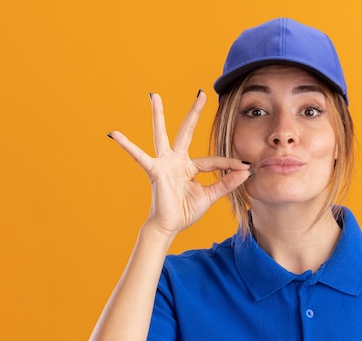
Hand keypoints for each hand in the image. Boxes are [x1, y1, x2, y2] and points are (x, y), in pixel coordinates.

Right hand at [108, 91, 250, 235]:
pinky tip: (114, 134)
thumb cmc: (185, 211)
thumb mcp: (210, 196)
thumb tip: (246, 171)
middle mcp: (176, 161)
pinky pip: (139, 156)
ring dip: (158, 115)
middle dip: (194, 113)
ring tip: (154, 96)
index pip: (212, 161)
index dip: (228, 164)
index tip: (244, 166)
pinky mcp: (155, 171)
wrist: (169, 226)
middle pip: (186, 132)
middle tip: (201, 93)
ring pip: (162, 134)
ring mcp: (165, 164)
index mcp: (189, 167)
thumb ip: (226, 183)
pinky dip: (127, 145)